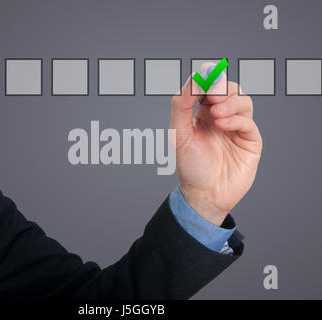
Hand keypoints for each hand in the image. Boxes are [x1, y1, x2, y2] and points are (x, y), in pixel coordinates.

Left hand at [170, 64, 261, 225]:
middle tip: (212, 93)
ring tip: (216, 114)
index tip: (204, 72)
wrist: (203, 193)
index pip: (209, 87)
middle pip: (229, 89)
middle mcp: (220, 117)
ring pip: (243, 101)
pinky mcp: (249, 140)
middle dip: (221, 87)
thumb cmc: (190, 166)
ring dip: (230, 102)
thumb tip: (190, 81)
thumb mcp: (179, 134)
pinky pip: (248, 121)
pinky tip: (223, 124)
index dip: (208, 77)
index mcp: (202, 113)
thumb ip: (181, 106)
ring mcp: (236, 128)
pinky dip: (237, 119)